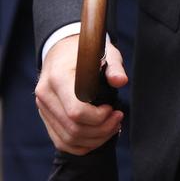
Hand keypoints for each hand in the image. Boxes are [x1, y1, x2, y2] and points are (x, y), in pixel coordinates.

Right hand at [35, 34, 126, 154]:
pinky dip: (82, 145)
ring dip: (94, 139)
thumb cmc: (84, 51)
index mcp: (58, 77)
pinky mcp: (46, 117)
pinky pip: (61, 141)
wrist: (61, 49)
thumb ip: (113, 67)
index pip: (76, 111)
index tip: (112, 109)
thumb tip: (121, 81)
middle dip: (100, 130)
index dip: (98, 117)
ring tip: (111, 127)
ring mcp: (43, 108)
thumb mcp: (103, 52)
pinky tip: (98, 135)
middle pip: (73, 129)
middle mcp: (46, 95)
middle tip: (117, 119)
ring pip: (68, 139)